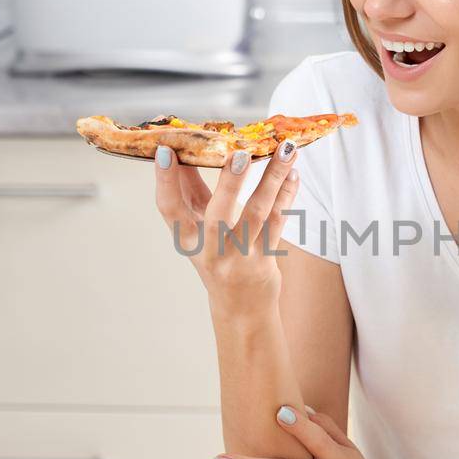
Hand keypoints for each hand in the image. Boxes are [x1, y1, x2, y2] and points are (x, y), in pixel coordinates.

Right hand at [152, 140, 299, 309]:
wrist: (240, 308)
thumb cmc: (216, 260)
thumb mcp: (197, 231)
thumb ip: (190, 193)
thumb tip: (186, 152)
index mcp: (188, 240)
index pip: (170, 209)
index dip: (165, 181)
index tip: (165, 152)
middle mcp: (212, 251)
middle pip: (218, 215)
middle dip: (229, 183)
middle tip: (240, 154)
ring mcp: (240, 258)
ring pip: (258, 213)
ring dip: (272, 178)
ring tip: (285, 149)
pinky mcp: (265, 260)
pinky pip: (278, 222)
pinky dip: (286, 193)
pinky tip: (293, 171)